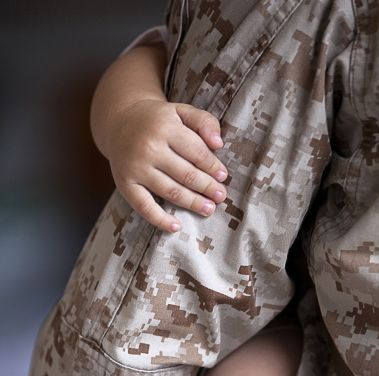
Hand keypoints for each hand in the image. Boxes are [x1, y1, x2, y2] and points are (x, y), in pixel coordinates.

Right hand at [108, 100, 227, 232]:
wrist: (119, 121)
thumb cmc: (158, 120)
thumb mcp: (181, 111)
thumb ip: (204, 121)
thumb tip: (218, 144)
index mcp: (165, 127)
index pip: (197, 152)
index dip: (213, 166)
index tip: (223, 176)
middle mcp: (149, 147)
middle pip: (186, 174)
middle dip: (207, 187)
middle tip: (220, 196)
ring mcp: (136, 168)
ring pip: (170, 191)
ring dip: (192, 203)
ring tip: (208, 209)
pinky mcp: (125, 184)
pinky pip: (144, 207)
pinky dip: (160, 219)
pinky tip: (176, 226)